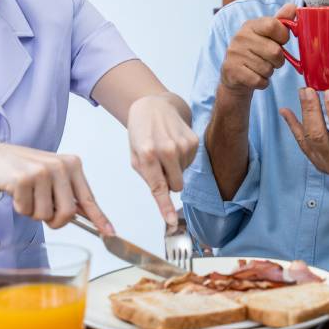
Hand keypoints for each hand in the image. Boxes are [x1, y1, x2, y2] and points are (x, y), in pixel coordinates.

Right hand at [0, 143, 113, 232]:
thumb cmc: (27, 171)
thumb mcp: (54, 177)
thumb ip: (70, 195)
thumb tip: (88, 217)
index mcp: (73, 165)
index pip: (89, 198)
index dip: (99, 219)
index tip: (110, 234)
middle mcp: (61, 166)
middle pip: (67, 213)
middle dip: (54, 220)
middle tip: (43, 210)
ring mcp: (42, 171)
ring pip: (45, 215)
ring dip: (33, 212)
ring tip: (28, 194)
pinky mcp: (23, 179)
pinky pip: (26, 210)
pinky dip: (20, 207)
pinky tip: (17, 192)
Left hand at [127, 94, 198, 224]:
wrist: (154, 106)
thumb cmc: (141, 132)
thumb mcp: (134, 154)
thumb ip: (147, 176)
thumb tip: (166, 193)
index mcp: (147, 154)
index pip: (158, 188)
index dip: (165, 207)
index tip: (170, 222)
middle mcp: (167, 149)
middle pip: (176, 185)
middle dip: (169, 182)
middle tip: (160, 166)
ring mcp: (183, 144)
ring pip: (183, 174)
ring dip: (174, 168)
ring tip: (165, 149)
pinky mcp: (194, 140)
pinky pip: (190, 163)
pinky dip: (182, 158)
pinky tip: (174, 143)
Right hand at [221, 3, 295, 93]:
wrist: (234, 76)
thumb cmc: (255, 53)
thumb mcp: (266, 35)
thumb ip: (280, 22)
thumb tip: (293, 7)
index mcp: (250, 25)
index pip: (273, 25)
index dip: (282, 36)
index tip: (280, 42)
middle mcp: (240, 37)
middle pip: (275, 51)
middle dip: (278, 60)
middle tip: (270, 60)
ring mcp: (234, 54)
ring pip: (268, 68)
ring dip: (269, 72)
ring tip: (259, 68)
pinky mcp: (232, 72)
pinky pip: (259, 81)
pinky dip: (262, 83)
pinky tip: (254, 77)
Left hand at [279, 85, 328, 181]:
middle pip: (317, 135)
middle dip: (311, 110)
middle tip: (309, 90)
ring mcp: (321, 163)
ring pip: (307, 137)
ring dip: (302, 113)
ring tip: (302, 93)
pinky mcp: (313, 160)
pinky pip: (300, 141)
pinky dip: (292, 125)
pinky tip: (285, 111)